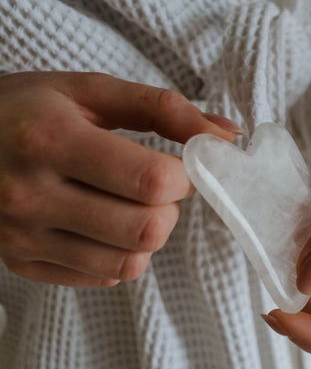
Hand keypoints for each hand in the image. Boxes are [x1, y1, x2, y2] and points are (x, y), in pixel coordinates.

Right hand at [0, 72, 241, 285]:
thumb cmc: (27, 109)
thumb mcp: (89, 91)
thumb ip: (163, 108)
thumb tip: (228, 135)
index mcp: (51, 140)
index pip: (152, 180)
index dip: (188, 173)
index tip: (185, 162)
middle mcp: (31, 196)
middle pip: (147, 229)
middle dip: (172, 207)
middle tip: (158, 184)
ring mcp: (23, 238)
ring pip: (130, 263)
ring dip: (150, 233)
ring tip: (132, 204)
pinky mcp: (23, 263)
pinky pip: (104, 278)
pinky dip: (122, 254)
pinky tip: (105, 225)